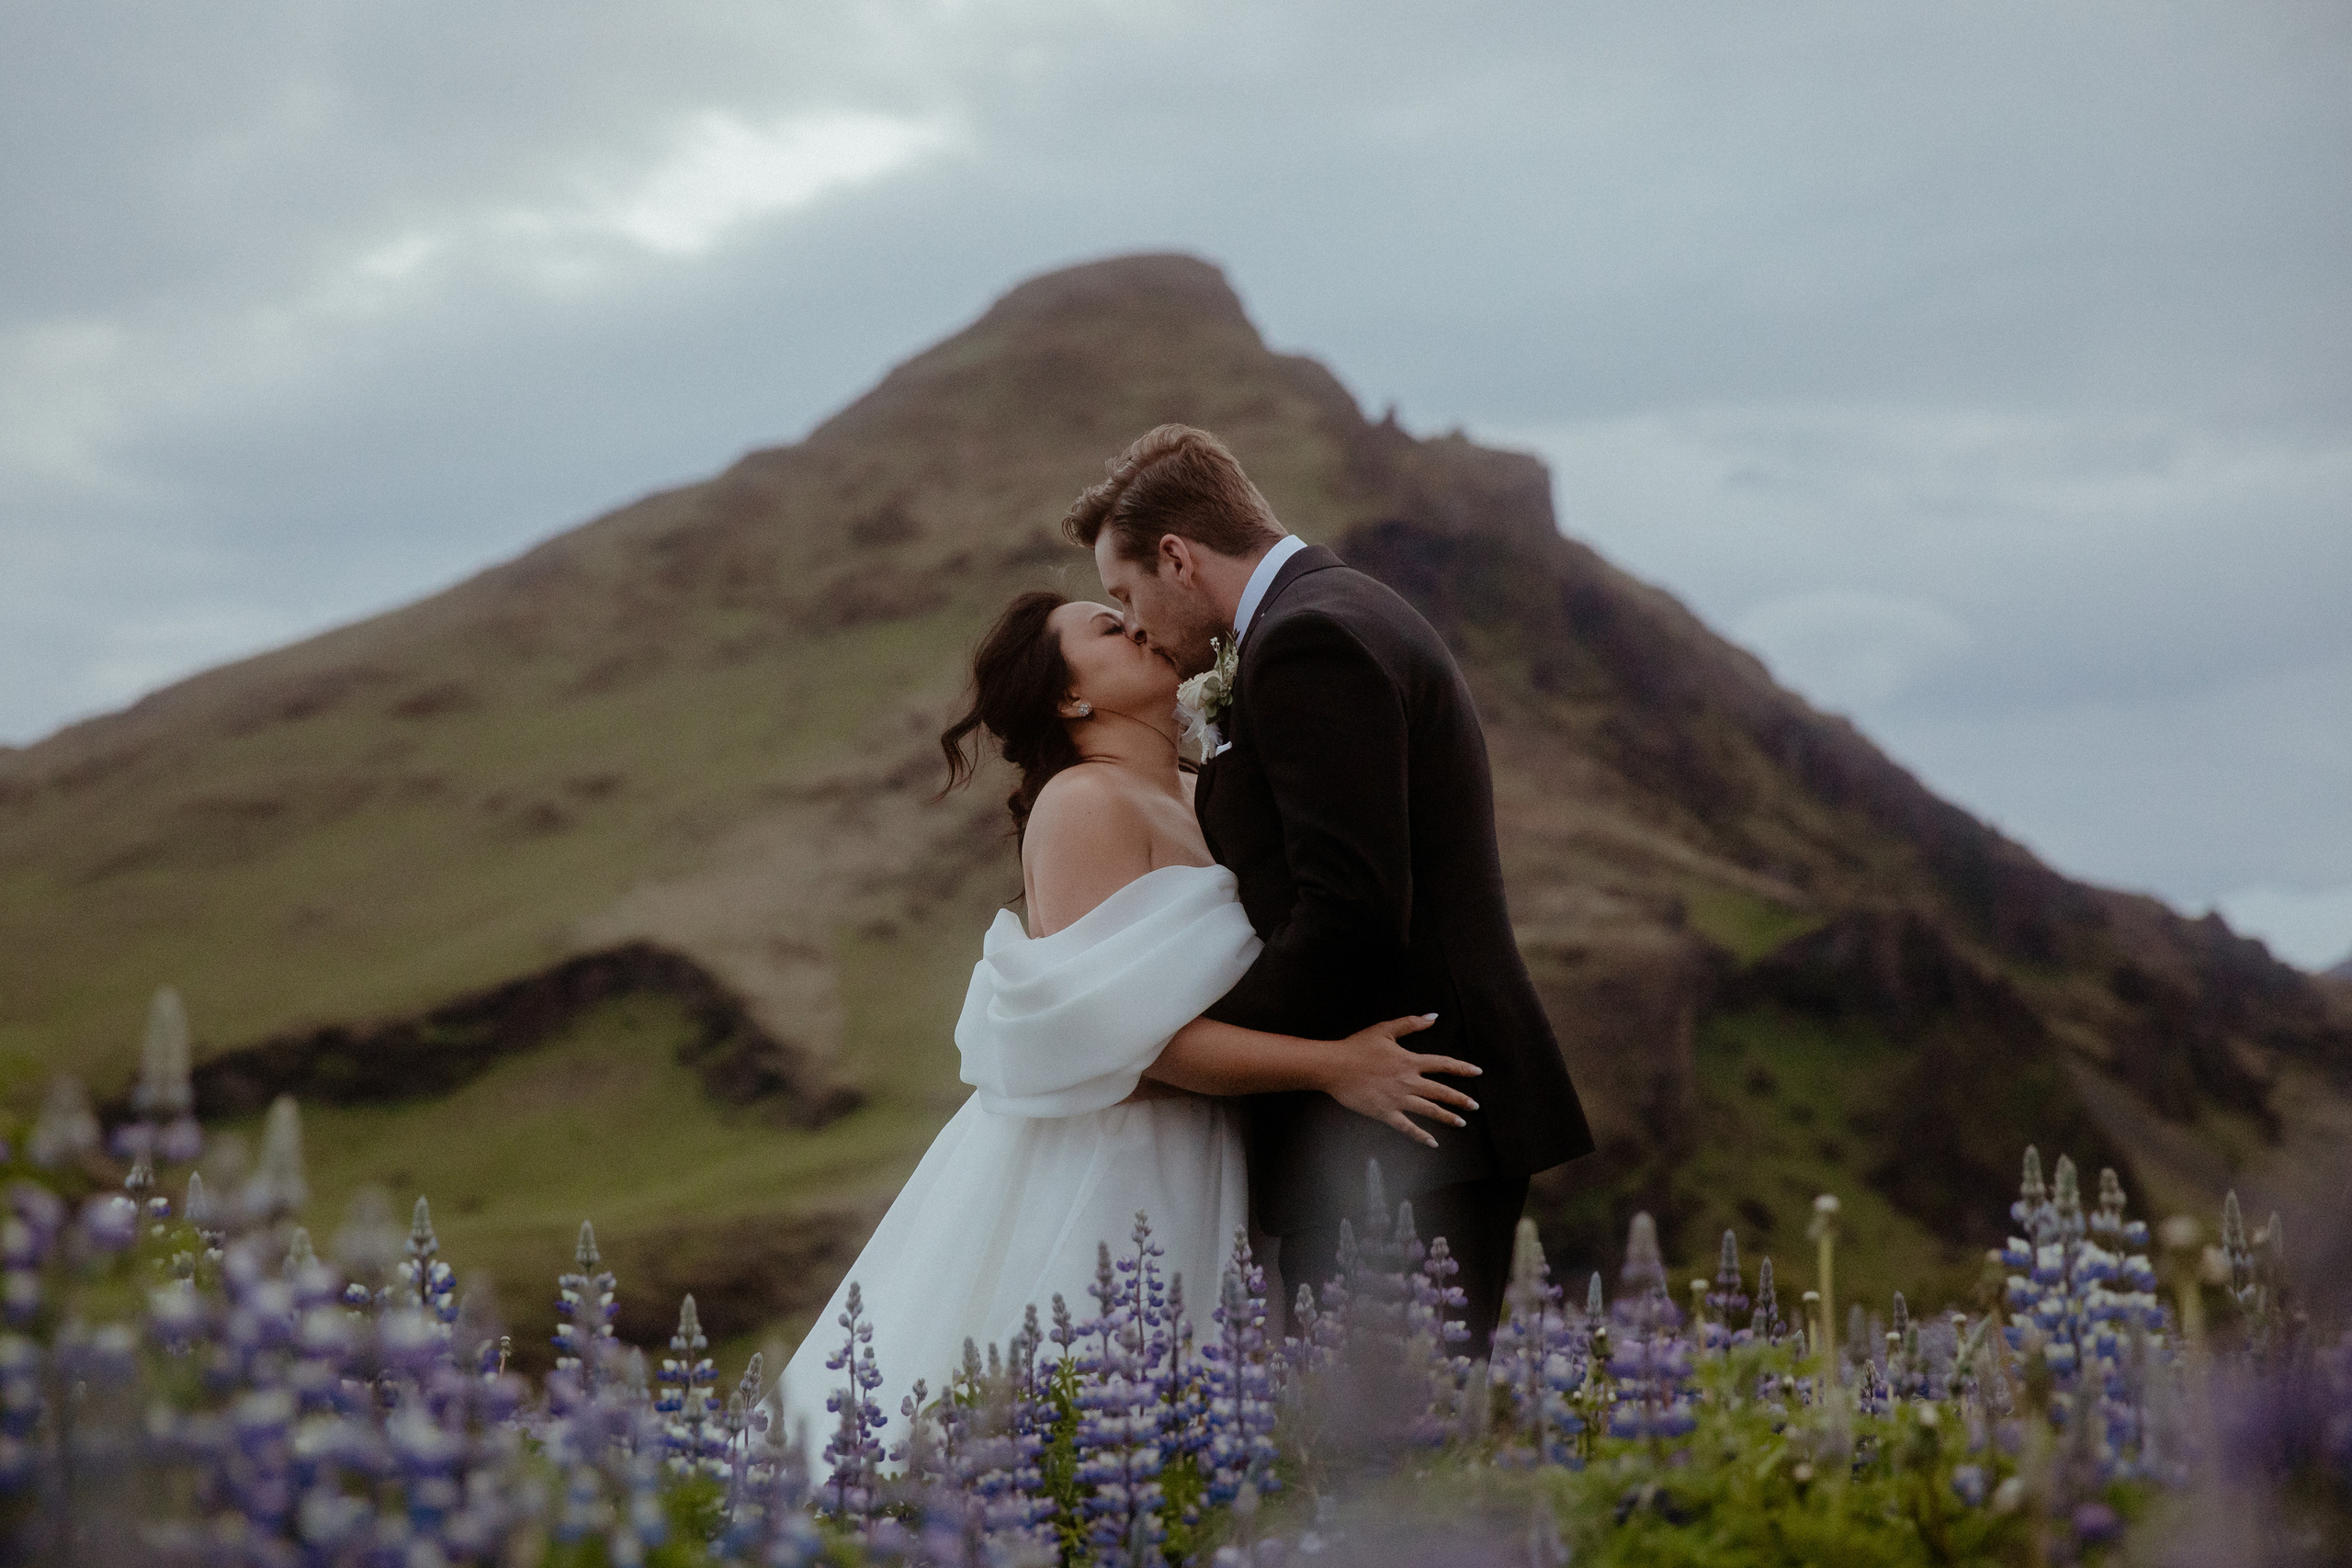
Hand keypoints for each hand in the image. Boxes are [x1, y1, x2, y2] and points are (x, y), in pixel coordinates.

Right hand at [1319, 1014, 1481, 1148]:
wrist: (1334, 1066)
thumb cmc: (1357, 1046)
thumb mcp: (1385, 1029)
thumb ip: (1411, 1023)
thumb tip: (1434, 1016)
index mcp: (1410, 1061)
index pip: (1443, 1065)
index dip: (1462, 1068)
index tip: (1477, 1072)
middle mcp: (1408, 1081)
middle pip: (1441, 1091)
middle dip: (1460, 1099)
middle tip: (1474, 1106)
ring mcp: (1398, 1099)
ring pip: (1430, 1110)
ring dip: (1447, 1117)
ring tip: (1461, 1123)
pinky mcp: (1386, 1113)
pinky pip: (1408, 1127)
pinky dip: (1421, 1136)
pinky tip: (1433, 1143)